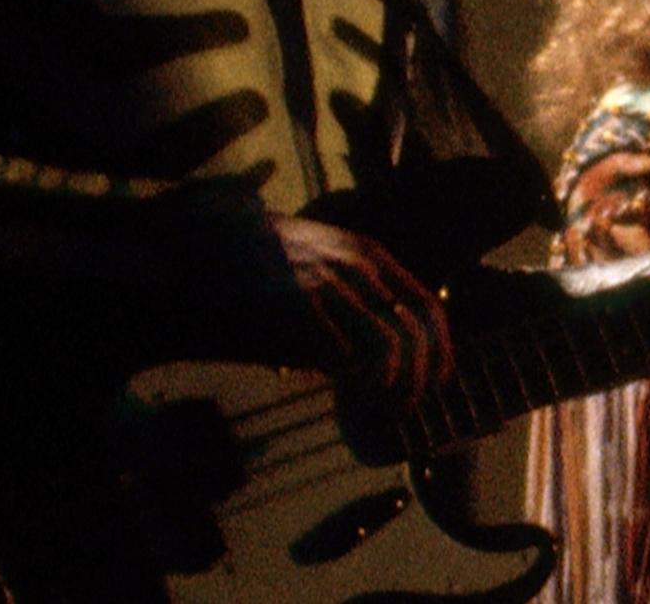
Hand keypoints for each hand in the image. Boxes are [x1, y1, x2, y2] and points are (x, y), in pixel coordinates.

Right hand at [269, 213, 453, 407]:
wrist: (210, 240)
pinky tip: (333, 383)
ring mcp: (327, 279)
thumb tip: (393, 356)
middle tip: (403, 409)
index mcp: (371, 258)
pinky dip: (345, 373)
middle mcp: (357, 266)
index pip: (428, 308)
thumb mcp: (327, 270)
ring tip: (374, 405)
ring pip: (385, 344)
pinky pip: (337, 346)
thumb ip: (358, 303)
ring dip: (386, 384)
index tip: (436, 385)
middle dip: (415, 378)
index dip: (439, 351)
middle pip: (414, 332)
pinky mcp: (295, 298)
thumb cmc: (270, 268)